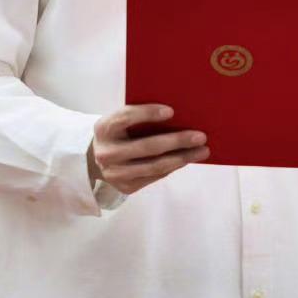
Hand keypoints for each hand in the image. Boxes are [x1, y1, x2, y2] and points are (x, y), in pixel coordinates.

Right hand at [89, 104, 208, 195]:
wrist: (95, 159)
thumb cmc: (117, 133)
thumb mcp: (119, 121)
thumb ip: (139, 117)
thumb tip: (177, 115)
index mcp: (104, 128)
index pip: (126, 117)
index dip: (147, 113)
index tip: (171, 111)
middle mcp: (107, 152)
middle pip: (147, 147)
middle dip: (177, 141)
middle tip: (201, 136)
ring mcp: (115, 173)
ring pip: (155, 166)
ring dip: (182, 158)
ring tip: (202, 151)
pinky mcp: (125, 187)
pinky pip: (155, 176)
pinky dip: (173, 167)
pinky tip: (186, 159)